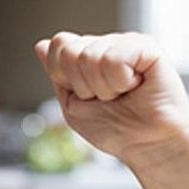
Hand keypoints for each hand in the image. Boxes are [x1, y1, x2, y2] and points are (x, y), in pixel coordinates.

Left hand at [34, 32, 188, 165]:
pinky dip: (120, 82)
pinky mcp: (147, 46)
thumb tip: (41, 45)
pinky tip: (136, 86)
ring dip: (104, 88)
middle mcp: (106, 44)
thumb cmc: (115, 129)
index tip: (86, 96)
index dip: (65, 77)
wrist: (146, 145)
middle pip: (71, 50)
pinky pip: (114, 59)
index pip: (59, 45)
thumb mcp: (72, 106)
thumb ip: (57, 74)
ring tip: (123, 95)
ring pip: (90, 57)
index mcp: (87, 55)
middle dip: (83, 85)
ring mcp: (126, 42)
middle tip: (107, 98)